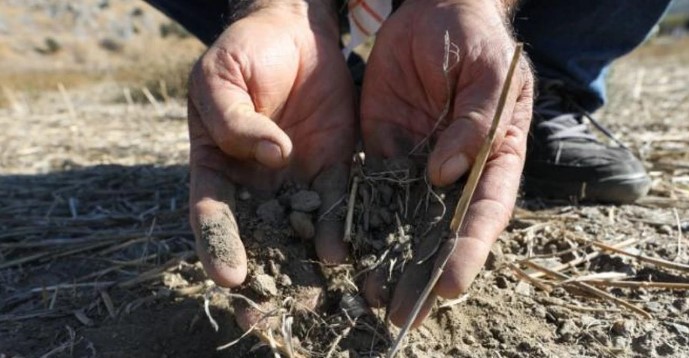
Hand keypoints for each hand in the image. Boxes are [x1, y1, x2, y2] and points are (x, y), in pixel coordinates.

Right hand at [187, 0, 354, 327]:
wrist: (294, 31)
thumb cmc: (244, 52)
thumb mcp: (221, 78)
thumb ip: (234, 119)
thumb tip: (273, 157)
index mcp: (217, 167)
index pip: (214, 214)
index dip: (220, 245)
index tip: (230, 277)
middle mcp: (255, 186)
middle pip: (257, 238)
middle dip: (265, 278)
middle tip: (270, 316)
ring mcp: (294, 182)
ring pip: (299, 233)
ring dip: (306, 268)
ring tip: (317, 300)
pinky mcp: (332, 171)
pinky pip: (337, 207)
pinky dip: (342, 234)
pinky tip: (348, 258)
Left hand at [360, 0, 532, 326]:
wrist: (433, 8)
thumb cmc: (473, 35)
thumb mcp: (486, 71)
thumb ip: (474, 120)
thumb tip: (446, 173)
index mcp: (495, 154)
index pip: (484, 211)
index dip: (468, 250)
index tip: (450, 285)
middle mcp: (456, 169)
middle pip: (442, 229)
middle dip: (424, 271)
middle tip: (405, 312)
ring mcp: (417, 160)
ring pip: (404, 218)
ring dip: (389, 257)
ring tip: (372, 295)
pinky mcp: (383, 149)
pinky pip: (371, 190)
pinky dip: (361, 221)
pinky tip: (347, 251)